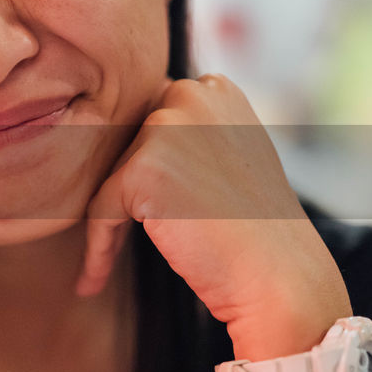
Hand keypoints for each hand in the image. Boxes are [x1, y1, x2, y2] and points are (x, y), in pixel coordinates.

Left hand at [76, 75, 349, 358]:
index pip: (154, 119)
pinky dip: (97, 248)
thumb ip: (192, 137)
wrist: (279, 277)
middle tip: (122, 241)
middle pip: (129, 145)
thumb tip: (138, 142)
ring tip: (107, 265)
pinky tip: (93, 282)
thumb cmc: (258, 230)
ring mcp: (166, 127)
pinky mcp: (143, 168)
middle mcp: (192, 95)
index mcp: (216, 89)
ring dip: (112, 222)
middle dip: (126, 192)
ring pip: (114, 177)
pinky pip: (100, 210)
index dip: (147, 168)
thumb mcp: (233, 159)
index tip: (145, 211)